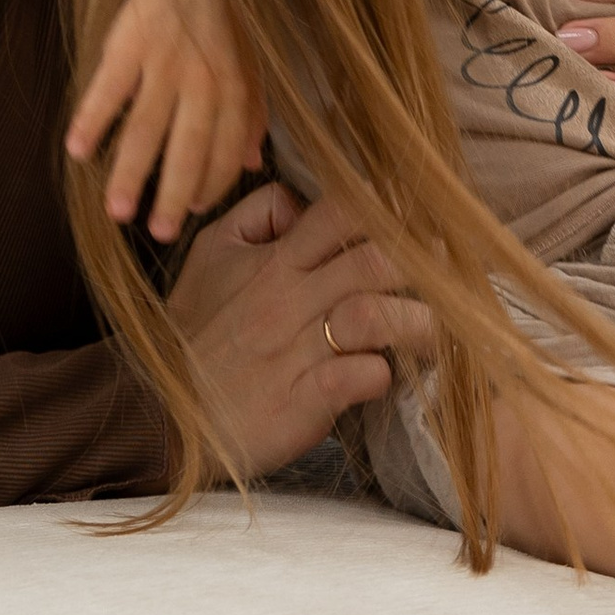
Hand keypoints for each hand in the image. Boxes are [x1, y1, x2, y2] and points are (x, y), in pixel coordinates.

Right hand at [65, 0, 268, 243]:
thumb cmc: (217, 4)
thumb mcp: (248, 53)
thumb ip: (252, 107)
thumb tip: (253, 160)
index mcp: (237, 80)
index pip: (227, 146)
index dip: (213, 182)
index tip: (196, 212)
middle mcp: (205, 75)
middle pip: (188, 147)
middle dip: (174, 195)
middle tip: (160, 233)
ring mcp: (165, 58)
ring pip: (146, 127)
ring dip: (130, 173)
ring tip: (116, 212)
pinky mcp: (128, 40)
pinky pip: (109, 87)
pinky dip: (93, 118)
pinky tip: (78, 150)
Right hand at [165, 183, 433, 479]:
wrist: (158, 414)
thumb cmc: (192, 336)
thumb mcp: (209, 259)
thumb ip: (254, 216)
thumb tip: (302, 199)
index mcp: (275, 261)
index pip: (344, 211)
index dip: (396, 208)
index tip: (429, 221)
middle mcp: (290, 298)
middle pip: (378, 258)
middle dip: (428, 266)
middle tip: (456, 281)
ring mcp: (298, 350)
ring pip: (379, 315)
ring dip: (419, 324)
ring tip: (435, 336)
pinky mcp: (304, 400)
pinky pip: (362, 376)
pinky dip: (385, 374)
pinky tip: (388, 376)